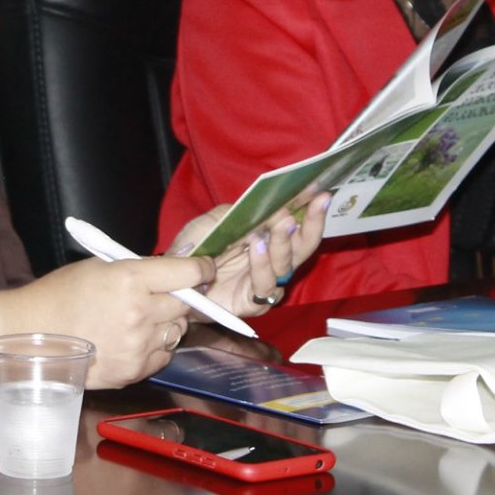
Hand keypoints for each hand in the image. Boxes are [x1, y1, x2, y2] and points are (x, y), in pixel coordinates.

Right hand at [0, 254, 213, 388]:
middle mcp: (139, 313)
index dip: (201, 270)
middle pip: (186, 304)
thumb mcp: (99, 267)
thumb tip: (173, 271)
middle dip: (182, 297)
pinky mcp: (133, 371)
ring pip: (177, 331)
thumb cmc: (59, 297)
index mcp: (130, 279)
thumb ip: (138, 270)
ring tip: (142, 318)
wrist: (29, 338)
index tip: (204, 269)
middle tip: (169, 293)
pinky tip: (133, 339)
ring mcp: (137, 345)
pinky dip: (156, 347)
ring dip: (167, 323)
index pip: (187, 274)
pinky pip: (163, 355)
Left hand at [178, 192, 330, 318]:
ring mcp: (265, 282)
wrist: (172, 278)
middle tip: (317, 203)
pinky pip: (264, 286)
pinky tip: (257, 247)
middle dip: (312, 223)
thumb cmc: (195, 249)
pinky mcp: (253, 302)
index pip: (297, 223)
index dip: (311, 208)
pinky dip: (262, 265)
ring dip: (285, 242)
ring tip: (281, 223)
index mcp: (267, 238)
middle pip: (303, 245)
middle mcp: (272, 261)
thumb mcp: (215, 220)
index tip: (321, 191)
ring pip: (287, 265)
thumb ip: (241, 212)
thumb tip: (273, 208)